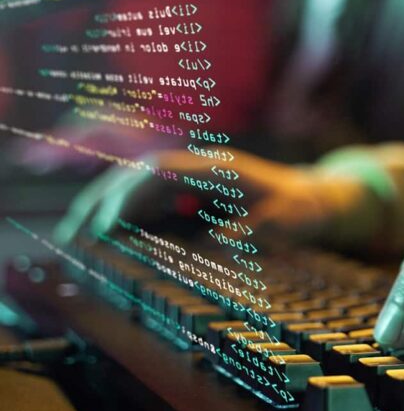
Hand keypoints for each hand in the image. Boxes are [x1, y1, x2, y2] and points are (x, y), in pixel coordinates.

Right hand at [55, 148, 377, 248]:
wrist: (321, 199)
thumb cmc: (306, 208)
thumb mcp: (289, 220)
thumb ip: (257, 229)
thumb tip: (218, 242)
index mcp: (219, 168)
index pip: (160, 171)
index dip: (129, 195)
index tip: (108, 224)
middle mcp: (202, 169)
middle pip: (138, 174)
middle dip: (102, 200)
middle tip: (74, 234)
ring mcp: (197, 180)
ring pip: (139, 186)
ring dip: (107, 206)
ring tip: (76, 236)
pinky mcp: (196, 195)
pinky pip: (153, 201)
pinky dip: (127, 216)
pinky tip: (107, 238)